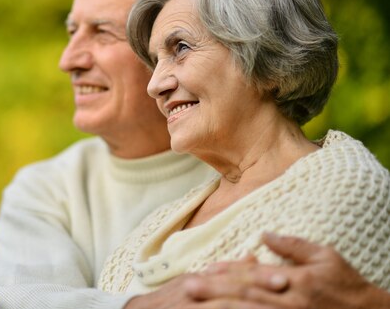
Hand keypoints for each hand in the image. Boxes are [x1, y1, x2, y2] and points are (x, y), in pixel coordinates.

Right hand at [123, 255, 281, 308]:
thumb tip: (253, 255)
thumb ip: (224, 272)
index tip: (287, 278)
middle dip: (258, 285)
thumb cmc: (169, 301)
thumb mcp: (193, 282)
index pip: (233, 275)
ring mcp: (189, 304)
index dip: (259, 276)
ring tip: (269, 303)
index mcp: (200, 279)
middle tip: (285, 285)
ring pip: (222, 303)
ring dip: (247, 303)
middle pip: (230, 286)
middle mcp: (194, 288)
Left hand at [182, 233, 389, 308]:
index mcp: (294, 279)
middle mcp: (288, 301)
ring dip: (221, 308)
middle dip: (215, 291)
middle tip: (188, 287)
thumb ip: (293, 246)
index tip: (206, 268)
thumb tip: (265, 234)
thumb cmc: (347, 285)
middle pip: (245, 295)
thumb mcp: (326, 256)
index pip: (254, 274)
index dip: (228, 271)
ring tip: (197, 305)